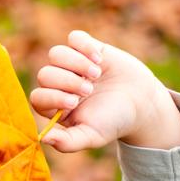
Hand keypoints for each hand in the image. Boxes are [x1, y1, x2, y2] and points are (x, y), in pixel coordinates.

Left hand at [30, 30, 179, 151]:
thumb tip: (43, 138)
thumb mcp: (92, 136)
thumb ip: (67, 142)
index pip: (38, 97)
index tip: (74, 102)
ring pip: (56, 54)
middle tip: (89, 90)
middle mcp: (59, 84)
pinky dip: (85, 46)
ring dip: (76, 63)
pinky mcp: (87, 49)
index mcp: (55, 106)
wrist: (142, 103)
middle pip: (45, 74)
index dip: (52, 96)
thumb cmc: (114, 122)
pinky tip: (100, 59)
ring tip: (96, 74)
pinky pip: (74, 38)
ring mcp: (72, 65)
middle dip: (67, 81)